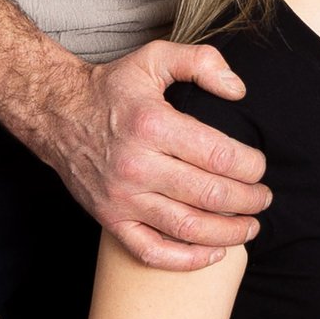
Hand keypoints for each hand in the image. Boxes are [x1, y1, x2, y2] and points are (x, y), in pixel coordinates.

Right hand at [28, 39, 269, 270]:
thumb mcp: (154, 58)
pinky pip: (152, 252)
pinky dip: (187, 260)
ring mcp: (122, 198)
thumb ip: (201, 62)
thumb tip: (238, 90)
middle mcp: (137, 165)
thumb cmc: (112, 89)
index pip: (219, 155)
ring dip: (229, 233)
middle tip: (263, 198)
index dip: (250, 167)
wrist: (56, 114)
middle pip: (210, 195)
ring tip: (249, 226)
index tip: (259, 167)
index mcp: (152, 125)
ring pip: (189, 228)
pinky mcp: (110, 219)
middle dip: (248, 201)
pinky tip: (213, 253)